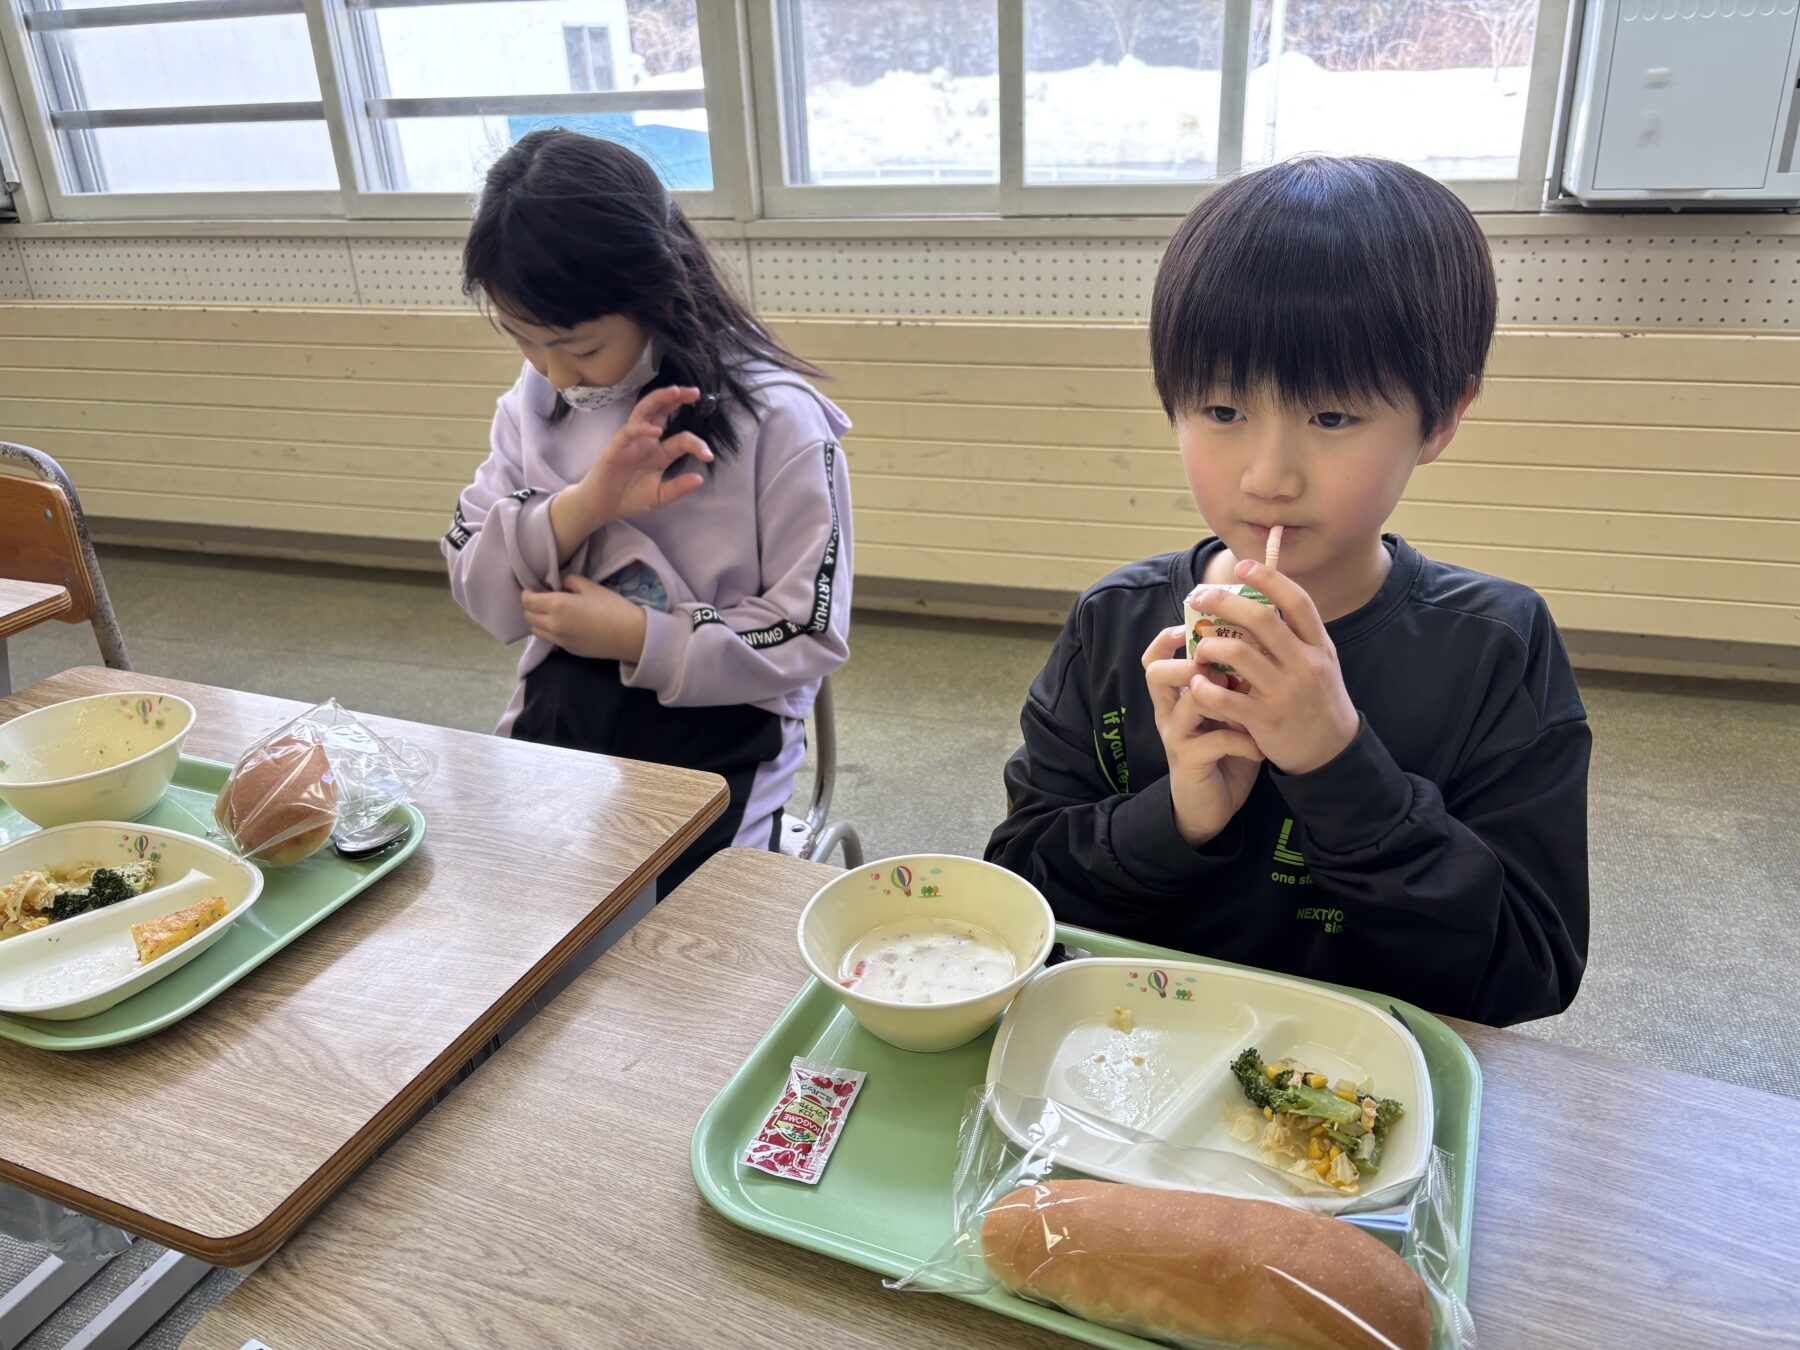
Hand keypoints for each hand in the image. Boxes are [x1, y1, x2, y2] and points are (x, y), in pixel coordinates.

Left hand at [521, 575, 647, 661]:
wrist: (630, 635)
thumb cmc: (613, 607)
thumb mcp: (591, 587)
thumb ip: (570, 581)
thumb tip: (560, 583)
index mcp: (558, 606)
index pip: (527, 600)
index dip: (527, 592)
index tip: (535, 587)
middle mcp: (553, 625)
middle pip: (528, 616)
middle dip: (530, 605)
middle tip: (542, 597)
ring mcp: (559, 640)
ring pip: (536, 629)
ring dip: (537, 619)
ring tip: (550, 611)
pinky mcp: (567, 649)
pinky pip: (549, 638)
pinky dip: (549, 630)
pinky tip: (563, 623)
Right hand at [551, 386, 713, 552]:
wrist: (603, 507)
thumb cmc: (629, 498)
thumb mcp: (659, 496)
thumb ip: (678, 488)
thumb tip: (700, 479)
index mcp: (660, 452)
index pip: (682, 439)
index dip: (697, 444)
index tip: (709, 457)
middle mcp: (647, 440)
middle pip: (662, 412)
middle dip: (678, 399)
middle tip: (696, 392)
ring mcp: (632, 440)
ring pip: (645, 411)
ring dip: (659, 399)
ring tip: (675, 392)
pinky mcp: (617, 445)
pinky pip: (629, 431)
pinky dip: (642, 428)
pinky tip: (655, 431)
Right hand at [1142, 626, 1265, 847]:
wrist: (1210, 806)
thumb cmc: (1223, 753)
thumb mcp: (1228, 712)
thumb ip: (1234, 684)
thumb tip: (1262, 645)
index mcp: (1176, 695)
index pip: (1155, 657)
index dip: (1167, 638)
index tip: (1193, 629)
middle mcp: (1169, 712)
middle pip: (1156, 672)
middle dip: (1191, 663)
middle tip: (1221, 671)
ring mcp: (1176, 736)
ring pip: (1188, 701)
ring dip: (1222, 697)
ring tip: (1246, 706)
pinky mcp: (1188, 761)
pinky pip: (1215, 740)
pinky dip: (1243, 741)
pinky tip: (1260, 749)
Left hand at [1184, 559, 1359, 774]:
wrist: (1333, 753)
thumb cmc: (1320, 701)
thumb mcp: (1322, 663)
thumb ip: (1298, 637)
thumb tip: (1263, 602)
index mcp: (1319, 646)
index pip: (1296, 601)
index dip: (1268, 578)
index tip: (1242, 566)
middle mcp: (1305, 664)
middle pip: (1260, 620)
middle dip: (1224, 601)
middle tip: (1201, 596)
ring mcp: (1285, 692)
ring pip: (1237, 654)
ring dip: (1209, 646)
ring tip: (1199, 648)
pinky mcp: (1265, 720)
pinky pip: (1225, 697)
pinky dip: (1204, 687)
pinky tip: (1197, 683)